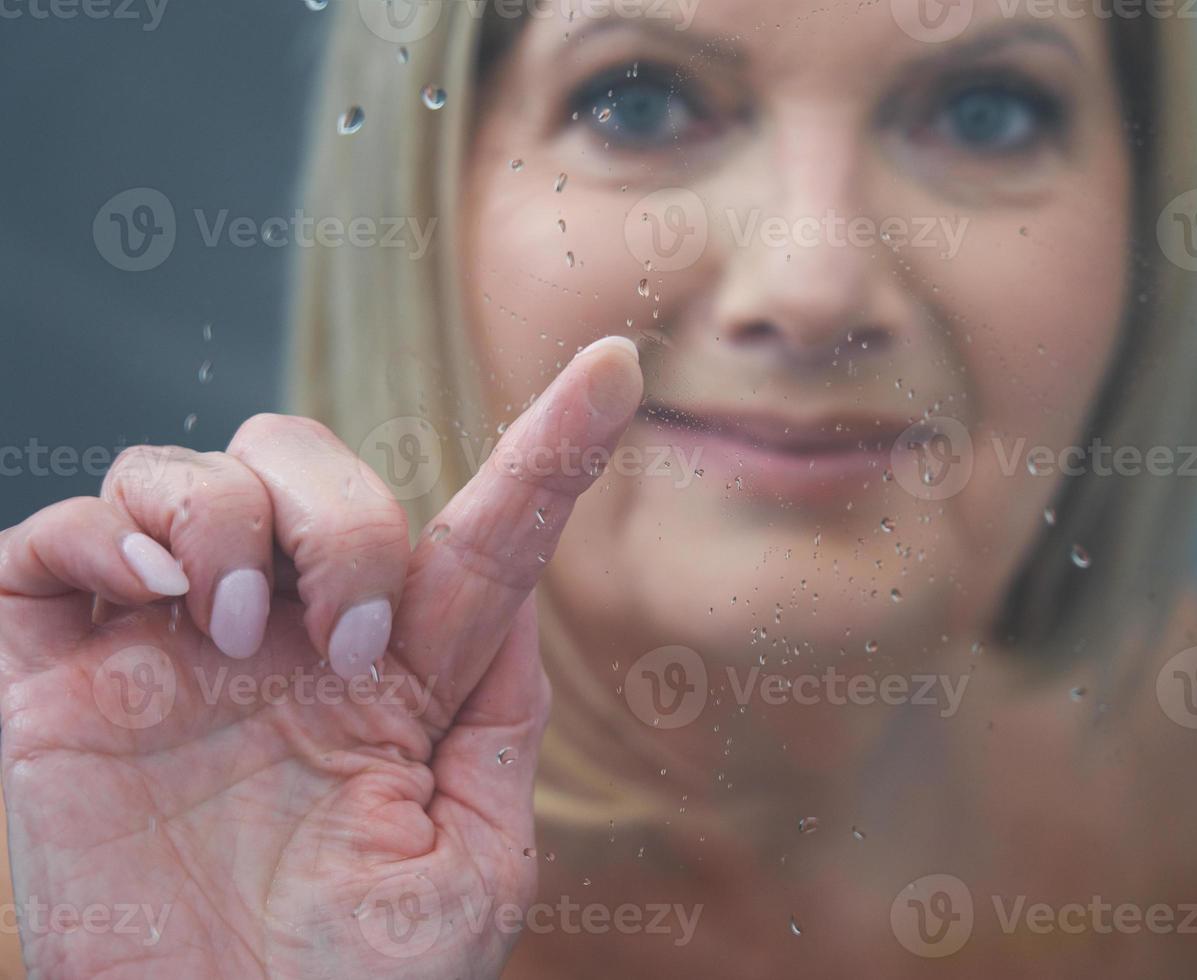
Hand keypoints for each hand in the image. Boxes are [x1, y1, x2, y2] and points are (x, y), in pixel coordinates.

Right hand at [0, 338, 642, 977]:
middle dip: (347, 516)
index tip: (620, 368)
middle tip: (355, 639)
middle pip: (309, 460)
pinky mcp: (53, 675)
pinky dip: (107, 531)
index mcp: (394, 678)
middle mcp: (284, 639)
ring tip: (240, 633)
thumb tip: (516, 602)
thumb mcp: (474, 866)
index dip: (553, 447)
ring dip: (233, 520)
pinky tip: (157, 594)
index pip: (480, 533)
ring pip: (194, 472)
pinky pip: (60, 537)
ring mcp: (167, 647)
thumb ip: (500, 726)